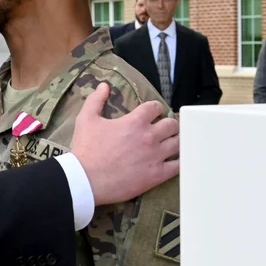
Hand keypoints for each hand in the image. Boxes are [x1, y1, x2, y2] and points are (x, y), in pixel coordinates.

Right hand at [70, 83, 178, 205]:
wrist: (85, 179)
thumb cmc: (85, 149)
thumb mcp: (86, 119)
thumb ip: (96, 100)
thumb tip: (104, 86)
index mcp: (135, 122)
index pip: (155, 107)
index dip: (154, 108)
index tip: (152, 113)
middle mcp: (150, 137)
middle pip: (172, 124)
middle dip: (168, 124)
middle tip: (163, 129)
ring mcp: (156, 156)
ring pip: (179, 143)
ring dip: (175, 140)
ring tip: (170, 143)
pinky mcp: (157, 174)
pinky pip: (178, 166)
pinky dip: (178, 161)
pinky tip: (173, 160)